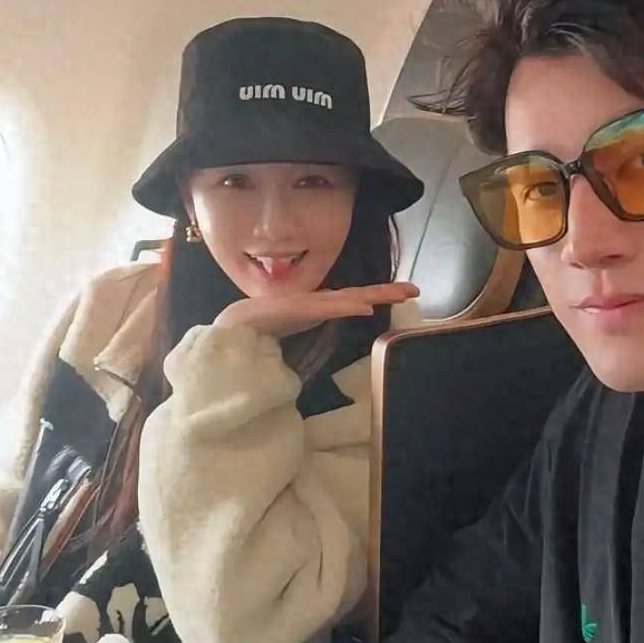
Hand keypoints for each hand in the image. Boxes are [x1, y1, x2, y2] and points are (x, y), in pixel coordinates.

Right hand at [214, 282, 418, 338]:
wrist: (228, 330)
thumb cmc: (258, 335)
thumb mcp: (293, 338)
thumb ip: (311, 341)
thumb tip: (327, 352)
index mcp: (317, 309)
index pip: (352, 301)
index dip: (377, 297)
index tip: (404, 296)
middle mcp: (316, 302)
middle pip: (357, 295)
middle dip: (386, 292)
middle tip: (414, 290)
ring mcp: (308, 304)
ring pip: (348, 298)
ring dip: (374, 295)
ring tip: (400, 293)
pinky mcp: (298, 309)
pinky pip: (327, 308)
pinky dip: (346, 306)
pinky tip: (365, 307)